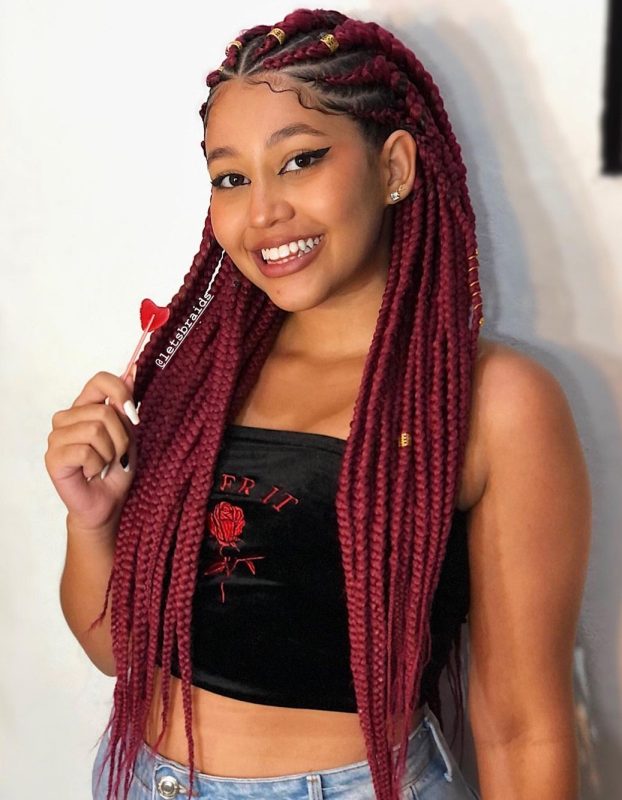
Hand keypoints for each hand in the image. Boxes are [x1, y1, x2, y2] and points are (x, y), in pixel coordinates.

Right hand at [44, 366, 139, 531]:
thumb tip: (133, 370)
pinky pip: (85, 450)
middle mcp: (67, 418)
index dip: (120, 392)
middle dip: (121, 437)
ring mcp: (56, 437)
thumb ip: (126, 404)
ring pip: (95, 430)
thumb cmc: (117, 469)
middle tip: (117, 455)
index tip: (133, 414)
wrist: (108, 503)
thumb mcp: (129, 433)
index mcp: (85, 407)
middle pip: (103, 411)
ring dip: (110, 452)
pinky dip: (97, 464)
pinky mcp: (53, 457)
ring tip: (104, 464)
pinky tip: (91, 473)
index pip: (99, 380)